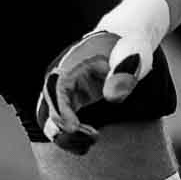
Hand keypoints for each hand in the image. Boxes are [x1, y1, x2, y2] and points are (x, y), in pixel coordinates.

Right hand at [34, 0, 169, 153]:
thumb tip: (113, 97)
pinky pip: (62, 123)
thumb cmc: (131, 44)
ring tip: (92, 141)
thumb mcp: (132, 53)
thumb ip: (123, 72)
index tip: (74, 128)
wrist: (128, 38)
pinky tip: (89, 141)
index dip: (60, 113)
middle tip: (93, 137)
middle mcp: (59, 80)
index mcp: (68, 66)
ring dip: (67, 138)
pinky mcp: (72, 100)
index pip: (55, 92)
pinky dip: (71, 135)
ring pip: (52, 122)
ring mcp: (64, 91)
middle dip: (65, 131)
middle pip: (48, 112)